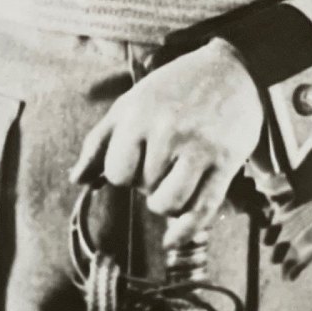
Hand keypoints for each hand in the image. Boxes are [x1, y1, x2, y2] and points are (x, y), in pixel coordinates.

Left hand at [69, 39, 263, 246]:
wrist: (233, 69)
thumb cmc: (176, 89)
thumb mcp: (131, 103)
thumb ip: (100, 140)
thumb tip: (78, 180)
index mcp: (139, 115)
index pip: (116, 173)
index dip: (125, 174)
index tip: (139, 161)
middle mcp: (168, 131)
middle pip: (143, 188)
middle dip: (149, 184)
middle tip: (165, 163)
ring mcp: (199, 147)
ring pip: (168, 204)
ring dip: (166, 204)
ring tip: (174, 184)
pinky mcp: (226, 161)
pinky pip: (201, 210)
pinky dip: (184, 231)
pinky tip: (172, 240)